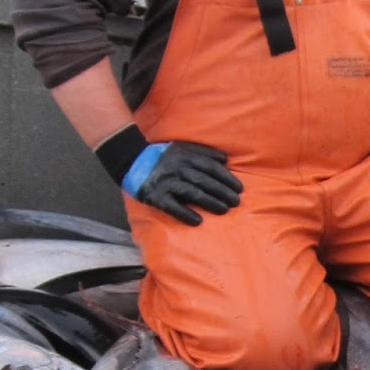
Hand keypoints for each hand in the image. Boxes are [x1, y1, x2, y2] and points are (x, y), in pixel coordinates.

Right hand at [126, 141, 242, 225]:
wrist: (131, 161)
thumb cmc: (162, 157)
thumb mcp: (180, 148)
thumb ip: (202, 152)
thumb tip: (224, 160)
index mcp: (184, 156)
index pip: (210, 167)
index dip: (226, 178)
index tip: (239, 188)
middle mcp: (176, 168)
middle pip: (204, 181)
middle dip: (222, 192)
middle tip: (236, 202)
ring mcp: (165, 182)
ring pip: (192, 193)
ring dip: (210, 202)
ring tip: (224, 210)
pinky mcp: (155, 196)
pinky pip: (172, 207)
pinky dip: (185, 214)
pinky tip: (197, 221)